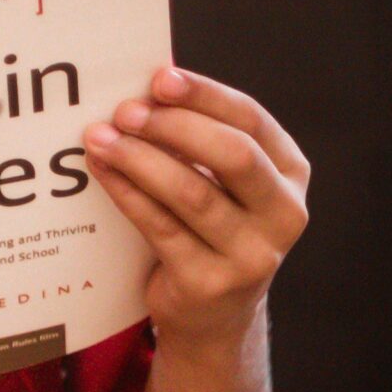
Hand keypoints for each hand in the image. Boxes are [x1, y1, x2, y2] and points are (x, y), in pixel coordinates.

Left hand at [82, 65, 308, 352]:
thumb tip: (146, 91)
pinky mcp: (210, 283)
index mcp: (291, 174)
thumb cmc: (211, 228)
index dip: (205, 95)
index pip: (252, 121)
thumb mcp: (225, 184)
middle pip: (233, 155)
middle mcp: (284, 214)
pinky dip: (127, 193)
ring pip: (192, 193)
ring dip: (140, 158)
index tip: (160, 78)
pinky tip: (103, 171)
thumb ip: (201, 140)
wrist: (214, 313)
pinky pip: (161, 227)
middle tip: (126, 110)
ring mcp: (252, 254)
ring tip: (101, 137)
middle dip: (174, 126)